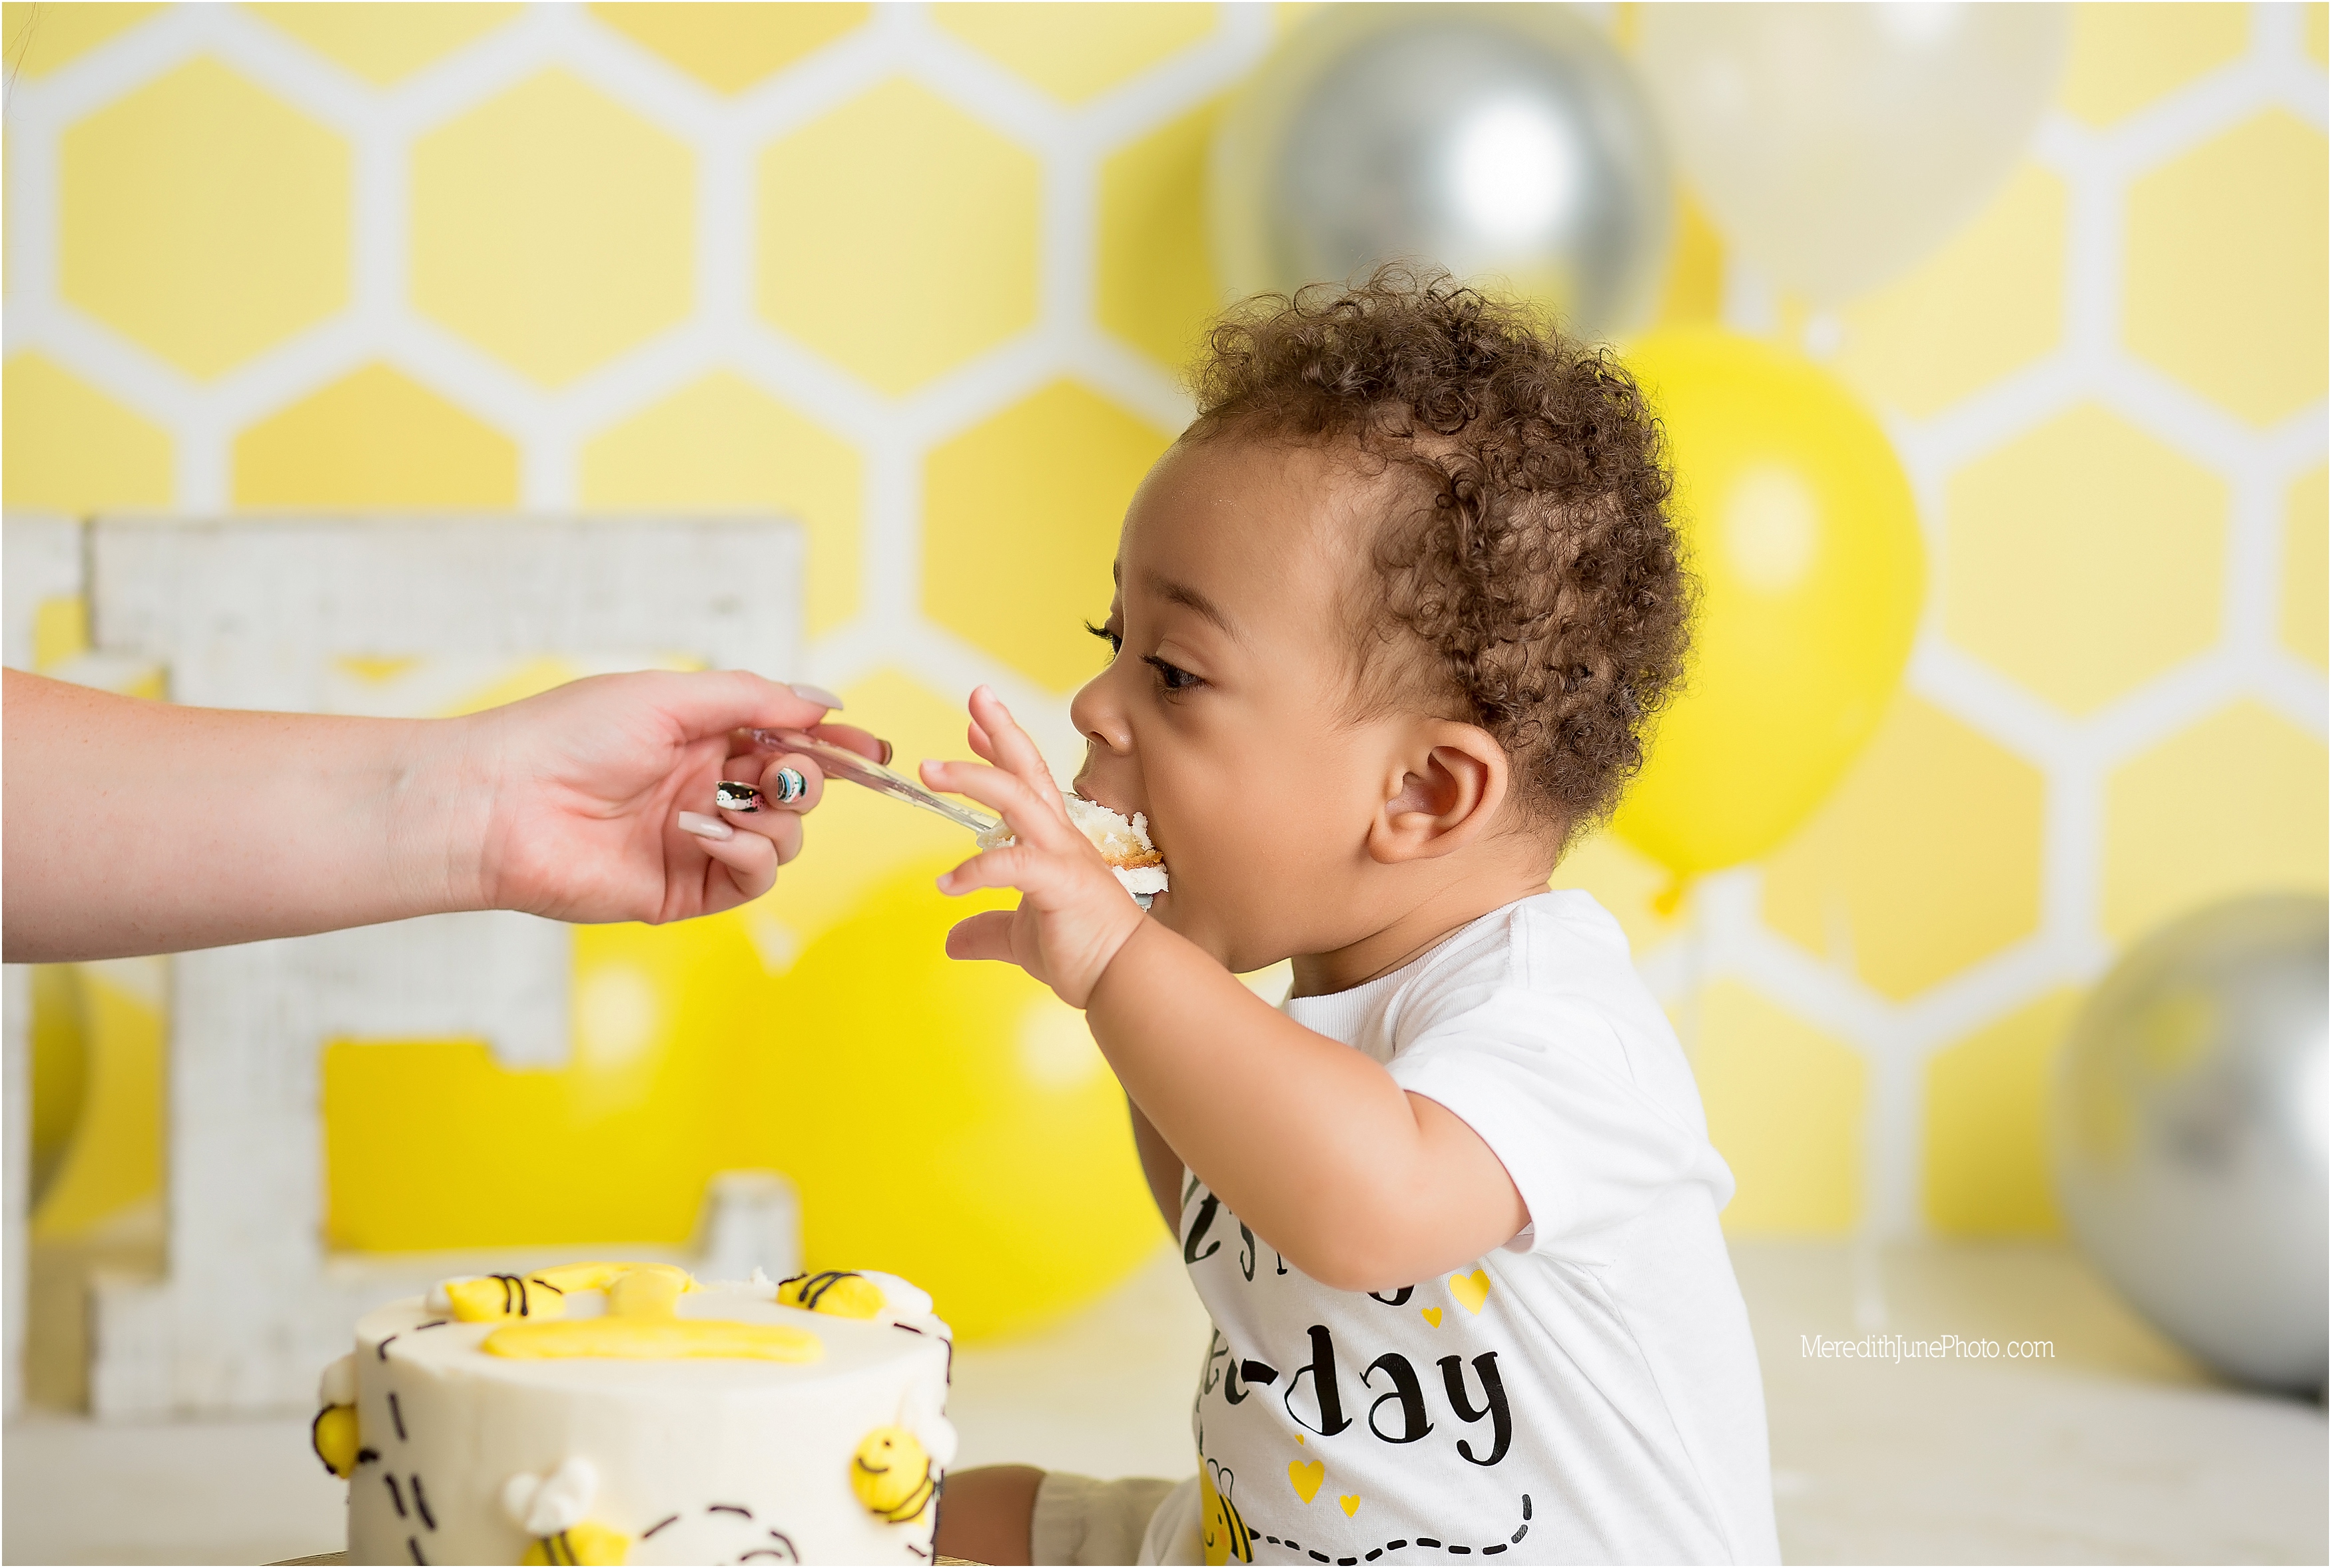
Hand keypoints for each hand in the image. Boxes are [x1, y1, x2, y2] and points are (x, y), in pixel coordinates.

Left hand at [458, 670, 886, 922]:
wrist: (502, 804)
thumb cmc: (568, 736)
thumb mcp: (670, 695)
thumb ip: (754, 698)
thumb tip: (825, 703)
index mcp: (700, 736)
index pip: (788, 741)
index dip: (834, 746)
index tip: (874, 753)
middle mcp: (705, 789)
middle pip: (798, 790)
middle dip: (805, 778)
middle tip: (777, 771)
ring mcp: (699, 842)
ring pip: (786, 837)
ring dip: (772, 816)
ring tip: (723, 803)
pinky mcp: (686, 890)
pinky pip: (753, 877)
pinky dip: (748, 853)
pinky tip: (707, 832)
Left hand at [922, 686, 1147, 1007]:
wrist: (1125, 978)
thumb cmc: (1086, 951)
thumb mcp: (1023, 938)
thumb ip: (989, 931)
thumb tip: (954, 941)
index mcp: (1055, 842)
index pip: (1026, 783)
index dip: (999, 750)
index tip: (973, 726)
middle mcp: (1060, 838)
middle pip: (1028, 771)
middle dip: (1000, 731)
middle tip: (975, 697)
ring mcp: (1063, 855)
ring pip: (1019, 798)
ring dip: (974, 776)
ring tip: (931, 769)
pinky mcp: (1060, 881)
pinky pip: (1012, 863)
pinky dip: (975, 870)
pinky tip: (946, 885)